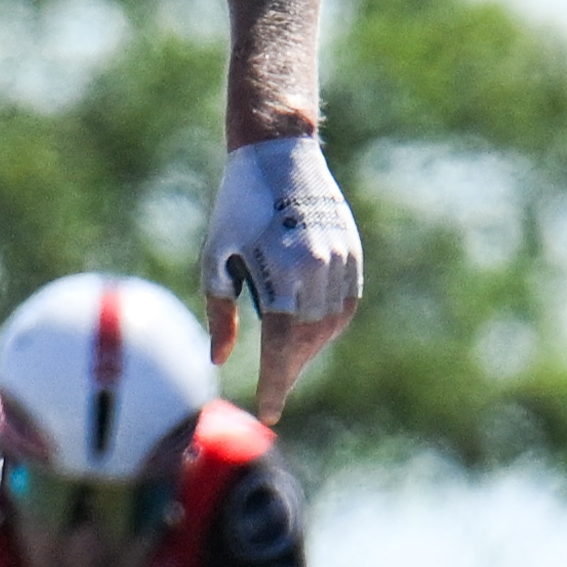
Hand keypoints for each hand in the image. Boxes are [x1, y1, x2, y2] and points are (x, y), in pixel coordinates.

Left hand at [206, 135, 363, 413]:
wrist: (278, 155)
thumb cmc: (236, 207)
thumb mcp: (215, 259)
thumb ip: (220, 313)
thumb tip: (219, 360)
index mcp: (280, 272)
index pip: (280, 346)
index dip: (275, 384)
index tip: (269, 412)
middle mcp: (317, 269)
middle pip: (306, 341)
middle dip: (289, 371)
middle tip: (274, 390)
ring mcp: (340, 260)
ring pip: (330, 326)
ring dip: (309, 350)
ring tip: (287, 361)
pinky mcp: (352, 252)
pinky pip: (345, 304)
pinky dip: (328, 326)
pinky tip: (309, 333)